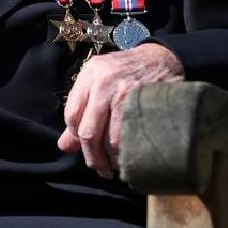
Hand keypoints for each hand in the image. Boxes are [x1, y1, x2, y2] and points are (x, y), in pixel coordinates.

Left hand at [59, 43, 183, 177]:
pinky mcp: (147, 103)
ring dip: (112, 161)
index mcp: (90, 74)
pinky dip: (130, 153)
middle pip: (89, 132)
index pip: (72, 116)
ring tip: (116, 167)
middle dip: (93, 157)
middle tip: (100, 169)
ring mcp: (127, 92)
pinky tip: (130, 158)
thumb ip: (80, 111)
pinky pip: (133, 137)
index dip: (76, 138)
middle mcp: (105, 81)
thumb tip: (64, 146)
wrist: (162, 58)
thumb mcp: (98, 82)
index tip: (86, 148)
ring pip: (112, 140)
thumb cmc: (125, 73)